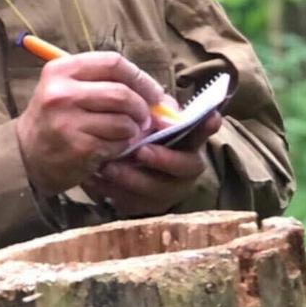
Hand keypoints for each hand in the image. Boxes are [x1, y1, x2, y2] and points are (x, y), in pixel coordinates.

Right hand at [15, 51, 165, 194]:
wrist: (25, 155)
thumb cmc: (56, 119)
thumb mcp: (69, 90)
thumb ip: (106, 84)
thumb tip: (161, 98)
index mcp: (61, 70)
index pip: (113, 63)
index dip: (140, 78)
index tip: (153, 93)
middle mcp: (61, 93)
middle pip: (122, 93)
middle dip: (142, 108)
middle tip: (145, 119)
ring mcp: (68, 121)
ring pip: (123, 121)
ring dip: (133, 131)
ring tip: (125, 134)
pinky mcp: (78, 147)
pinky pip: (117, 144)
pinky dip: (122, 147)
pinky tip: (110, 148)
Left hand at [81, 112, 221, 216]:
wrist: (125, 171)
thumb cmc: (140, 137)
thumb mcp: (147, 122)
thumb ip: (154, 111)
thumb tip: (155, 99)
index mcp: (188, 142)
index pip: (202, 132)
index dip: (207, 127)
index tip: (211, 118)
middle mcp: (185, 168)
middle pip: (185, 166)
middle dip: (163, 159)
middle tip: (141, 151)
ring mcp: (167, 191)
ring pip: (156, 190)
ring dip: (132, 178)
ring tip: (109, 167)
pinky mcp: (145, 207)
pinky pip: (131, 203)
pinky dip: (111, 191)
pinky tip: (94, 180)